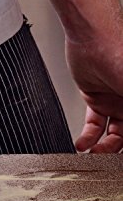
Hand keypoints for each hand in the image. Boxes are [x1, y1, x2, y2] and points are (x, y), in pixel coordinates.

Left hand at [66, 13, 122, 152]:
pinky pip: (93, 126)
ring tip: (92, 155)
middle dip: (118, 152)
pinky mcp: (97, 100)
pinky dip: (87, 138)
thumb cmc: (120, 52)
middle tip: (106, 162)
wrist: (92, 38)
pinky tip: (82, 145)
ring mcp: (116, 102)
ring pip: (112, 135)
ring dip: (102, 148)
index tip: (118, 162)